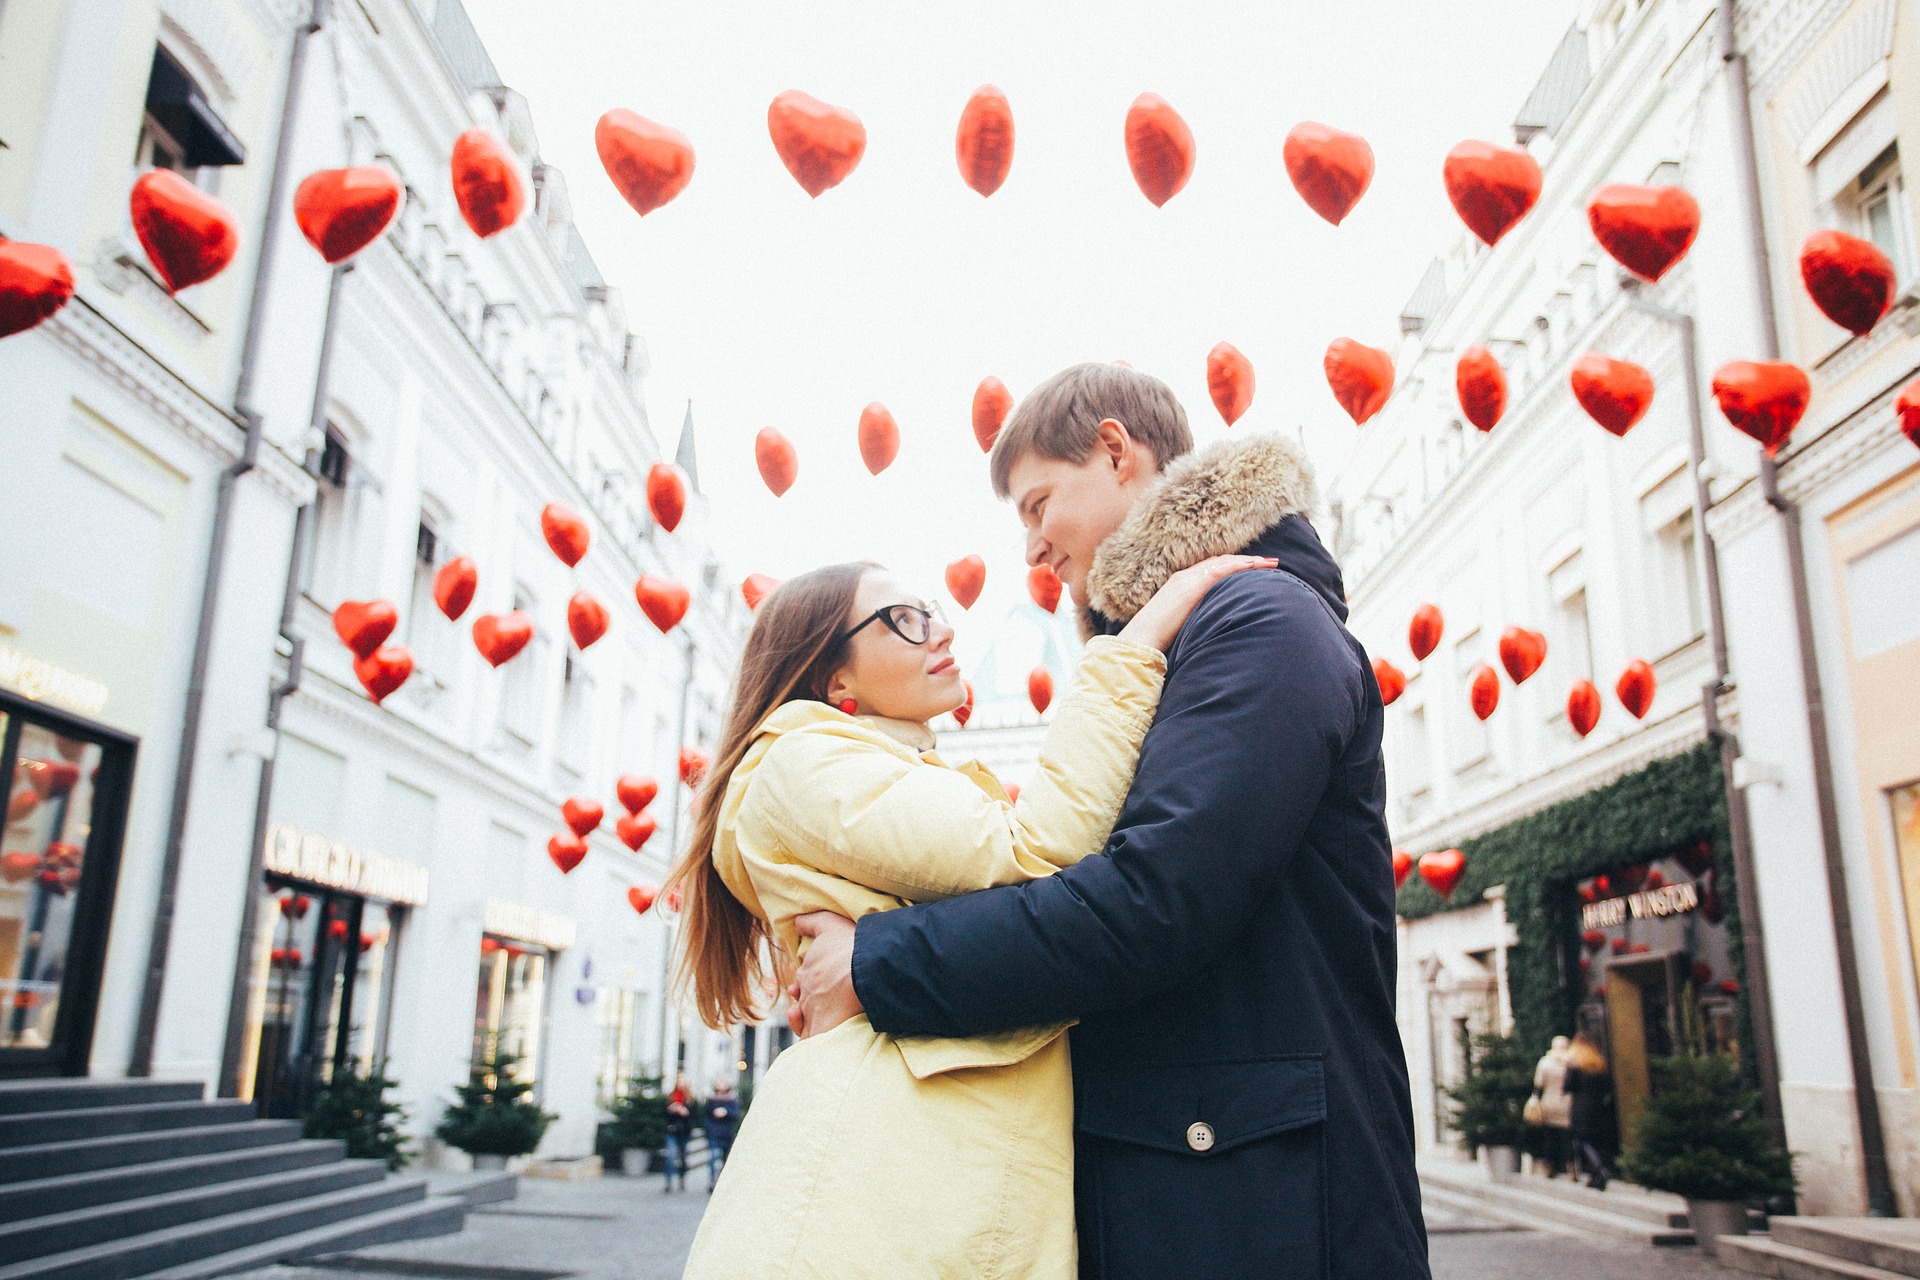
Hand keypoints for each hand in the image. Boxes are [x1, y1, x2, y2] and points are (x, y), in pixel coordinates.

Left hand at [791, 911, 863, 1037]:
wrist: (868, 968)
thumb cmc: (851, 945)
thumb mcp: (829, 924)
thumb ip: (811, 922)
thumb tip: (796, 922)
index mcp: (807, 971)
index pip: (803, 980)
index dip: (807, 982)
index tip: (816, 982)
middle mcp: (806, 992)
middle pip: (803, 1000)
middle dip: (806, 1001)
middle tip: (820, 999)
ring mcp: (813, 1011)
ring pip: (805, 1021)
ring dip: (803, 1020)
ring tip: (812, 1015)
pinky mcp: (823, 1028)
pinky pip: (811, 1040)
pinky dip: (811, 1039)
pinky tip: (817, 1034)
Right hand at [1118, 554, 1277, 651]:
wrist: (1142, 638)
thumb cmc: (1158, 637)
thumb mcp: (1179, 623)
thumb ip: (1194, 616)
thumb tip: (1210, 624)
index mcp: (1180, 584)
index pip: (1212, 569)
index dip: (1234, 566)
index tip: (1252, 568)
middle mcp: (1184, 576)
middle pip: (1221, 562)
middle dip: (1246, 561)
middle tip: (1269, 562)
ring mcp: (1187, 579)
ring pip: (1224, 563)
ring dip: (1249, 562)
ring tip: (1270, 563)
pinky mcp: (1191, 585)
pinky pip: (1220, 570)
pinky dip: (1239, 566)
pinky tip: (1255, 566)